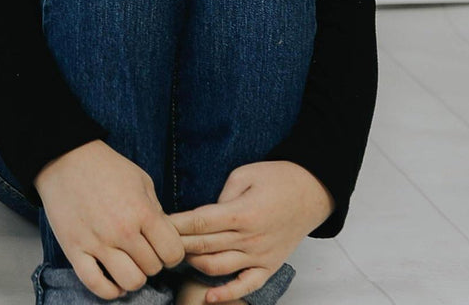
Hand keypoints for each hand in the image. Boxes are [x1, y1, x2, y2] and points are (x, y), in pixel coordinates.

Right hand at [34, 140, 185, 299]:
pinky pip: (98, 286)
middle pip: (153, 268)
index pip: (173, 253)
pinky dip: (110, 290)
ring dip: (133, 276)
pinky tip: (112, 278)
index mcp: (142, 211)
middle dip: (151, 260)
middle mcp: (122, 230)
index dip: (171, 252)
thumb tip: (163, 237)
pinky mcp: (75, 250)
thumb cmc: (105, 166)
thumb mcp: (140, 179)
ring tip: (128, 262)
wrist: (64, 157)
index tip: (161, 245)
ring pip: (130, 282)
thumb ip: (156, 210)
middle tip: (141, 248)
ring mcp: (97, 243)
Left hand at [168, 161, 334, 303]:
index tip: (157, 223)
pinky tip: (209, 297)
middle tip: (157, 240)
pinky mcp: (269, 267)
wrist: (311, 192)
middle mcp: (250, 239)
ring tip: (176, 256)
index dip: (175, 225)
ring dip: (194, 263)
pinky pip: (246, 287)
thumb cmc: (276, 178)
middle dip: (177, 243)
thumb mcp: (244, 175)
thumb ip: (222, 196)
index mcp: (242, 213)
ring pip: (217, 267)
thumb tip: (204, 215)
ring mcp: (260, 256)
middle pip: (203, 246)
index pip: (199, 223)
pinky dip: (226, 295)